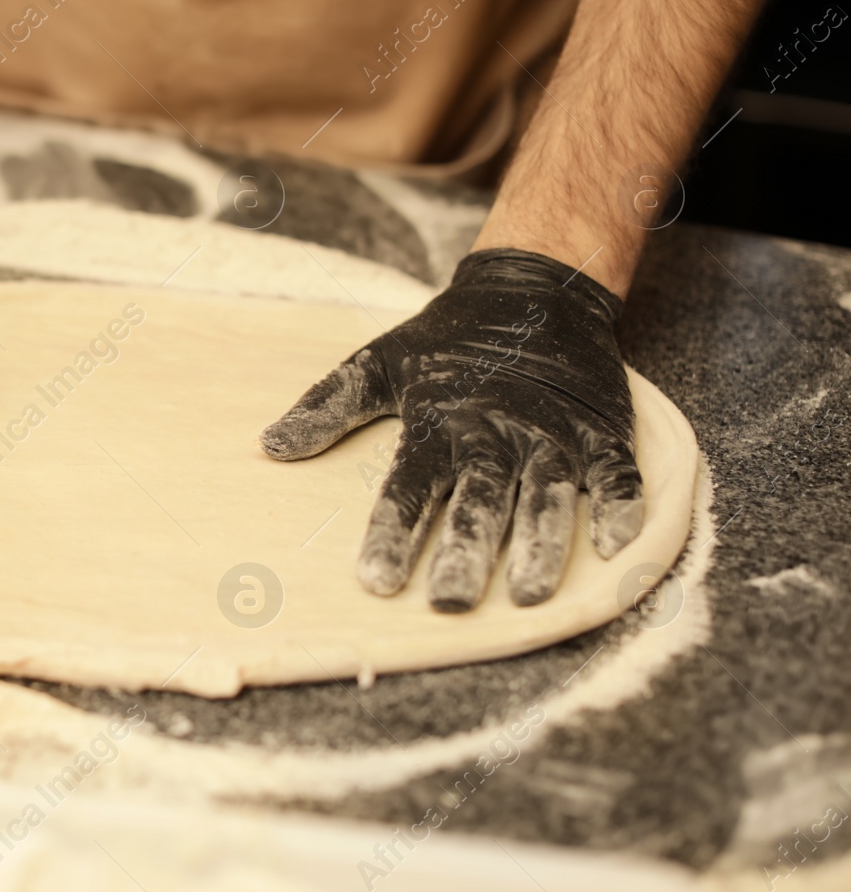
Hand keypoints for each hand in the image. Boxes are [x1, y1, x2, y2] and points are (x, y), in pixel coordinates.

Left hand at [261, 249, 642, 611]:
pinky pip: (617, 473)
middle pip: (479, 499)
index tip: (374, 581)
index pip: (410, 485)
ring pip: (548, 494)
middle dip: (464, 550)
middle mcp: (498, 431)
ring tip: (526, 594)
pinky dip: (621, 507)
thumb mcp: (380, 363)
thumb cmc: (447, 341)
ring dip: (540, 543)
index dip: (392, 532)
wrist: (535, 289)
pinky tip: (616, 547)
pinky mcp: (602, 430)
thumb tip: (269, 446)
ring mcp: (554, 432)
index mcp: (440, 420)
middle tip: (448, 601)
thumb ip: (329, 406)